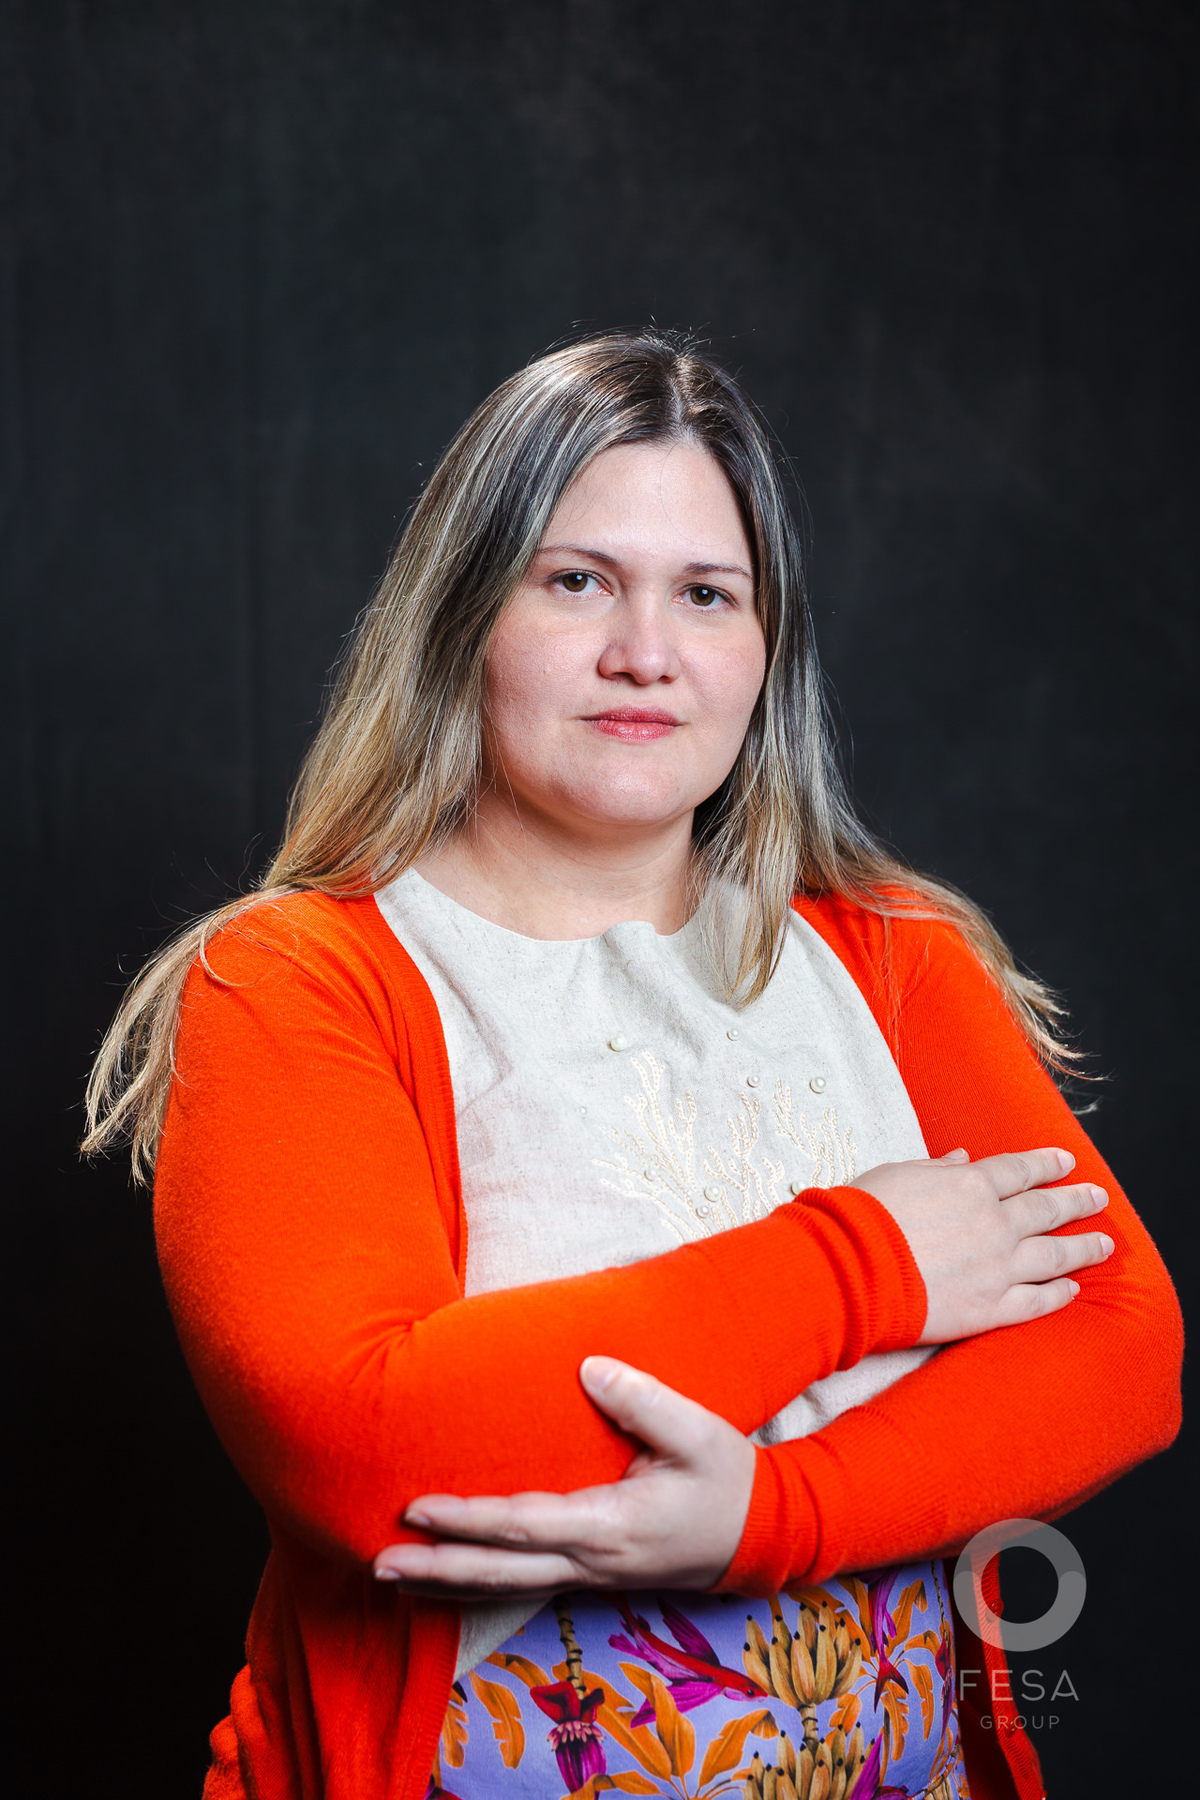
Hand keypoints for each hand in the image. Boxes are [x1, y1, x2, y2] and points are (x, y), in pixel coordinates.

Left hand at [373, 1355, 754, 1597]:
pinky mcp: (589, 1574)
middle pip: (500, 1572)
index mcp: (611, 1525)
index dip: (468, 1521)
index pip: (524, 1525)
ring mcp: (588, 1576)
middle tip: (378, 1563)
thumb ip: (644, 1401)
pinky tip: (445, 1580)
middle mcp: (591, 1561)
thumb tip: (589, 1367)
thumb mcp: (698, 1433)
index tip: (418, 1509)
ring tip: (389, 1577)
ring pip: (505, 1587)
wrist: (758, 1534)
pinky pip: (521, 1584)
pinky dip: (477, 1585)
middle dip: (437, 1569)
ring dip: (446, 1585)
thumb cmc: (726, 1479)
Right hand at [856, 1145, 1113, 1343]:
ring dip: (1084, 1247)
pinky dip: (1059, 1294)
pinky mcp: (992, 1308)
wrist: (850, 1268)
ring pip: (1054, 1254)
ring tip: (1105, 1244)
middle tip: (1099, 1197)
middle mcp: (994, 1223)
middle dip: (1076, 1200)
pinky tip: (1074, 1290)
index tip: (1066, 1161)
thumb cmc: (863, 1215)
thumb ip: (937, 1168)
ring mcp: (998, 1267)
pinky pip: (1037, 1301)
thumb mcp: (898, 1174)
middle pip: (1047, 1209)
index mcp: (970, 1185)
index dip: (1046, 1164)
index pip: (1020, 1170)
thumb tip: (963, 1157)